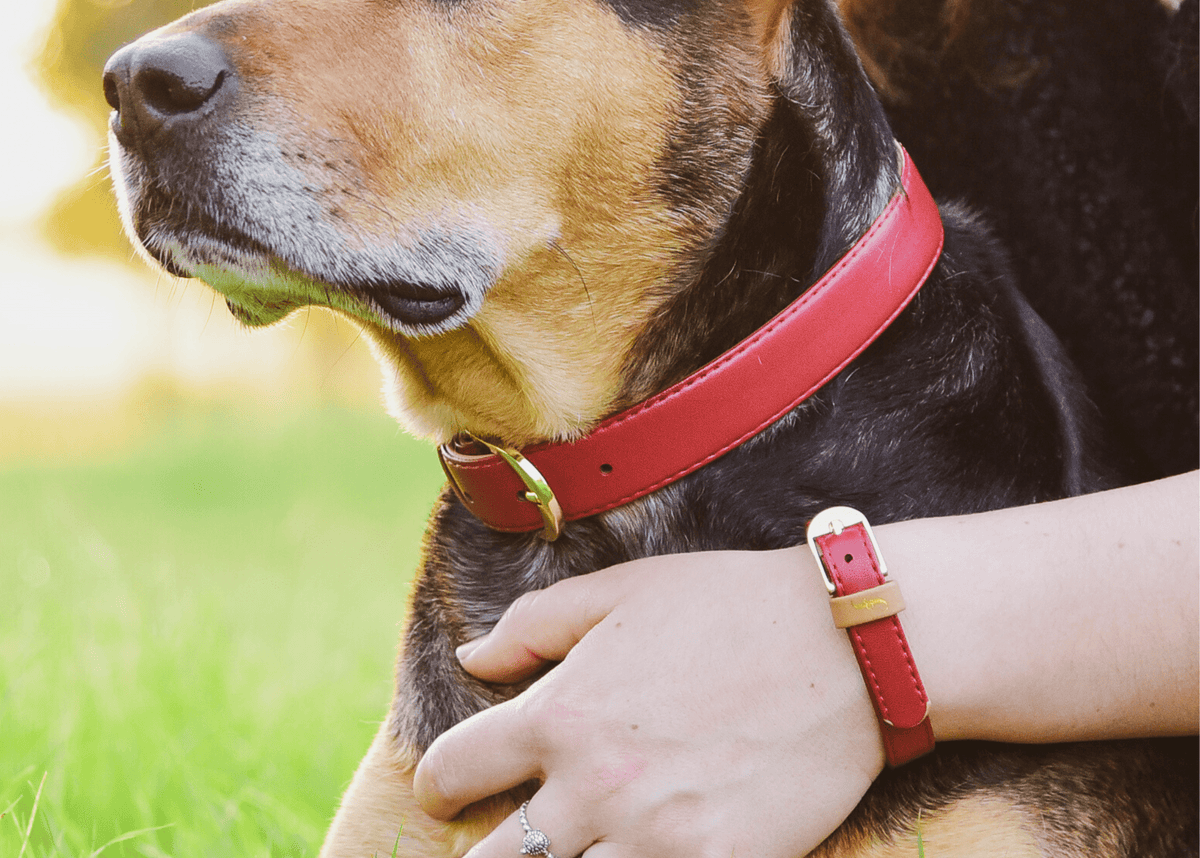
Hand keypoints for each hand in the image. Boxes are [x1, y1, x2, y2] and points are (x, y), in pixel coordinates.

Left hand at [413, 548, 883, 856]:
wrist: (843, 646)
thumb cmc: (726, 606)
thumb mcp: (621, 592)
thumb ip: (532, 625)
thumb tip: (470, 658)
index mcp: (561, 716)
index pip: (450, 771)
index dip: (438, 784)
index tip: (451, 789)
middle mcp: (593, 789)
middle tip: (505, 841)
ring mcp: (654, 841)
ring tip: (572, 850)